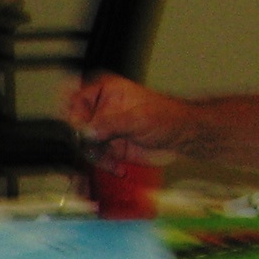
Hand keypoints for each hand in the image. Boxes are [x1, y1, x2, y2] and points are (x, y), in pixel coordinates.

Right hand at [64, 75, 198, 164]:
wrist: (181, 138)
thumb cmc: (168, 117)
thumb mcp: (138, 118)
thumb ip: (110, 124)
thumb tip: (86, 132)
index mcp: (107, 91)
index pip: (78, 99)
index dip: (76, 115)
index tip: (81, 129)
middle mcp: (102, 109)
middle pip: (77, 124)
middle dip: (85, 140)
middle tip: (95, 146)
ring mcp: (104, 129)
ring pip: (84, 144)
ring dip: (96, 155)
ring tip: (111, 159)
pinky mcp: (108, 147)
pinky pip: (95, 158)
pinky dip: (104, 164)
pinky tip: (118, 166)